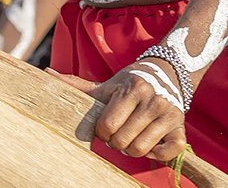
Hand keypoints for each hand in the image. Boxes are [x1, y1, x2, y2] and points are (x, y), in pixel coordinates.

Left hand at [47, 65, 187, 161]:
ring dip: (133, 148)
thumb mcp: (106, 85)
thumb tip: (46, 73)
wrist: (167, 73)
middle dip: (116, 141)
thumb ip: (76, 85)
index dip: (102, 131)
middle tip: (120, 131)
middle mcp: (152, 100)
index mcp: (131, 90)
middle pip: (122, 142)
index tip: (107, 124)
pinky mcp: (181, 128)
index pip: (107, 127)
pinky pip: (168, 153)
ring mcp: (169, 114)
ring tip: (133, 134)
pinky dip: (156, 154)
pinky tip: (151, 141)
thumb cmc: (129, 84)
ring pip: (141, 150)